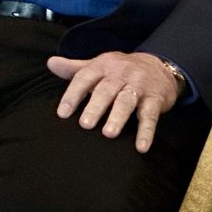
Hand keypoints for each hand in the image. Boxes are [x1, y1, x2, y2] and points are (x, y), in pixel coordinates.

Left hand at [46, 51, 179, 152]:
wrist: (160, 65)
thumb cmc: (121, 69)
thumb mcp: (99, 65)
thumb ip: (74, 68)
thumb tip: (50, 63)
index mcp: (103, 65)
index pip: (84, 77)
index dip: (73, 95)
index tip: (62, 113)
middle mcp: (121, 74)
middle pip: (106, 90)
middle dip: (95, 107)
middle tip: (85, 124)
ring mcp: (139, 85)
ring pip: (127, 101)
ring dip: (118, 117)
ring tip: (108, 134)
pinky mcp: (155, 99)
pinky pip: (151, 115)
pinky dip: (146, 132)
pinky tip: (141, 147)